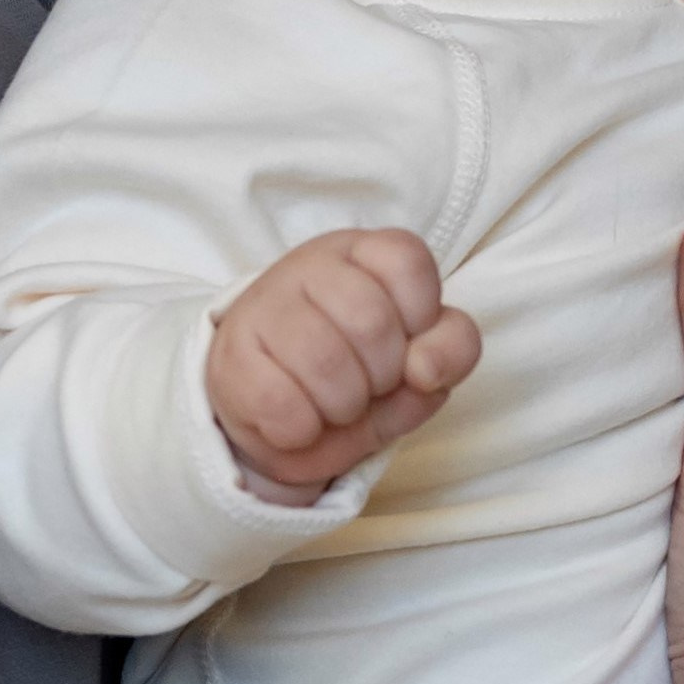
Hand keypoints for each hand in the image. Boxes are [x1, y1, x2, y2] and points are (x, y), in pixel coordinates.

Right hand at [208, 230, 481, 500]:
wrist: (280, 415)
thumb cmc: (360, 374)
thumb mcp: (419, 365)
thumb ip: (451, 351)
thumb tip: (425, 369)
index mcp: (364, 252)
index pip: (409, 262)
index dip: (421, 318)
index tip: (406, 345)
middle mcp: (311, 265)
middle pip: (371, 321)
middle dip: (382, 376)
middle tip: (368, 385)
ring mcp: (265, 303)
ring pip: (323, 361)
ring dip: (342, 407)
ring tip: (335, 406)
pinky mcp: (231, 352)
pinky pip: (279, 402)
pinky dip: (301, 431)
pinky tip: (299, 422)